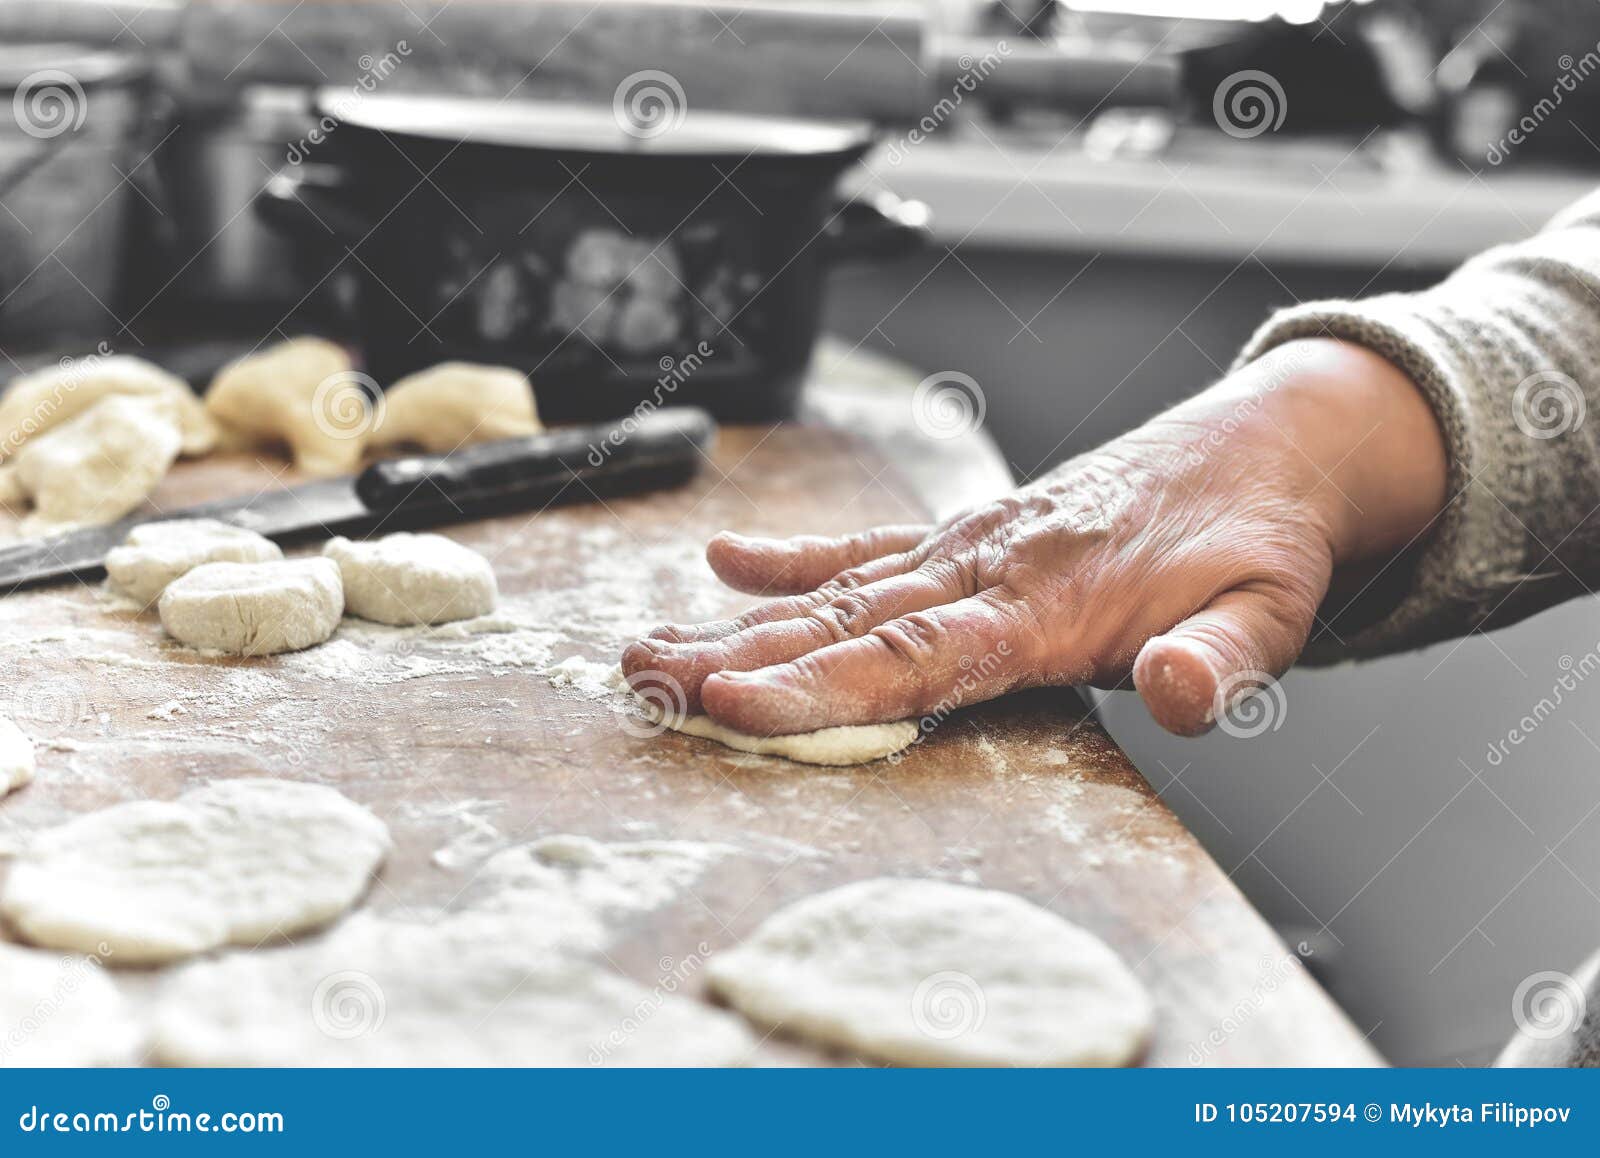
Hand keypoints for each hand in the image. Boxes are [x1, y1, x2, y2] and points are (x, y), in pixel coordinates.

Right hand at [621, 339, 1447, 736]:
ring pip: (838, 591)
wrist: (1270, 446)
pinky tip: (727, 561)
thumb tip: (1180, 693)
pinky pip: (871, 546)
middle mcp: (991, 567)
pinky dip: (798, 557)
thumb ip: (1222, 661)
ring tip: (647, 646)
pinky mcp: (973, 534)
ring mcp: (974, 546)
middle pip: (846, 623)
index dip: (819, 684)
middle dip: (736, 655)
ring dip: (738, 621)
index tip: (730, 700)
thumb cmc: (1263, 543)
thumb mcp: (1273, 611)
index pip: (916, 656)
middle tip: (642, 681)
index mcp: (1051, 602)